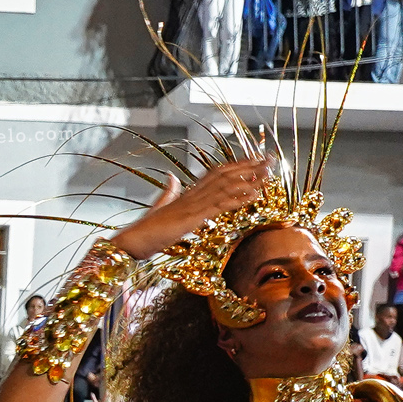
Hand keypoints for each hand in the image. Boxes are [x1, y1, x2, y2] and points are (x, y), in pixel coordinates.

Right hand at [113, 158, 269, 259]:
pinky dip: (239, 198)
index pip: (216, 174)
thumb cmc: (144, 232)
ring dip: (250, 178)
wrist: (131, 241)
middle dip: (250, 166)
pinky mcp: (192, 218)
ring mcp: (192, 205)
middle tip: (271, 159)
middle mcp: (191, 194)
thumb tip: (171, 178)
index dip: (236, 165)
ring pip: (226, 186)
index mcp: (185, 193)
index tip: (254, 160)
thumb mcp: (158, 209)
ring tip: (269, 171)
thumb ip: (168, 193)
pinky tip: (254, 194)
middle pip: (225, 174)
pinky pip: (220, 205)